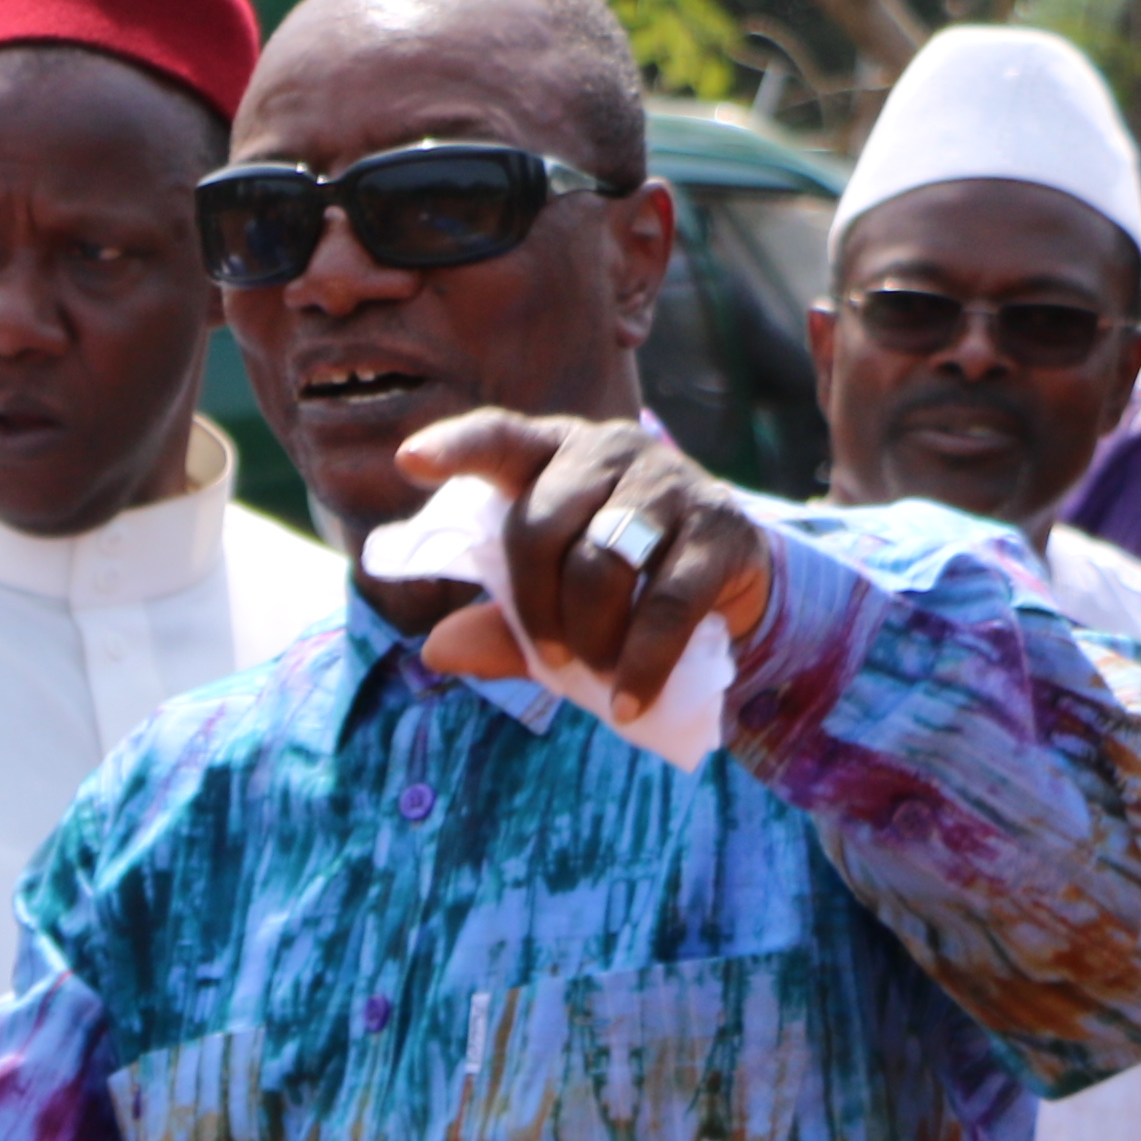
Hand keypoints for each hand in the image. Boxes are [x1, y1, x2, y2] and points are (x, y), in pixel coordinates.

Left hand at [374, 410, 777, 707]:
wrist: (731, 583)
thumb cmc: (620, 584)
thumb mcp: (554, 603)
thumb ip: (500, 624)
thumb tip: (436, 648)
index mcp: (554, 454)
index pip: (500, 438)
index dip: (456, 447)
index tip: (409, 460)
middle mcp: (611, 451)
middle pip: (541, 524)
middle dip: (534, 605)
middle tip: (550, 653)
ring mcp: (670, 483)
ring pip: (603, 560)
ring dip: (589, 634)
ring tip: (595, 671)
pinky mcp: (720, 529)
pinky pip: (667, 602)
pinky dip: (641, 663)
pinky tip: (628, 702)